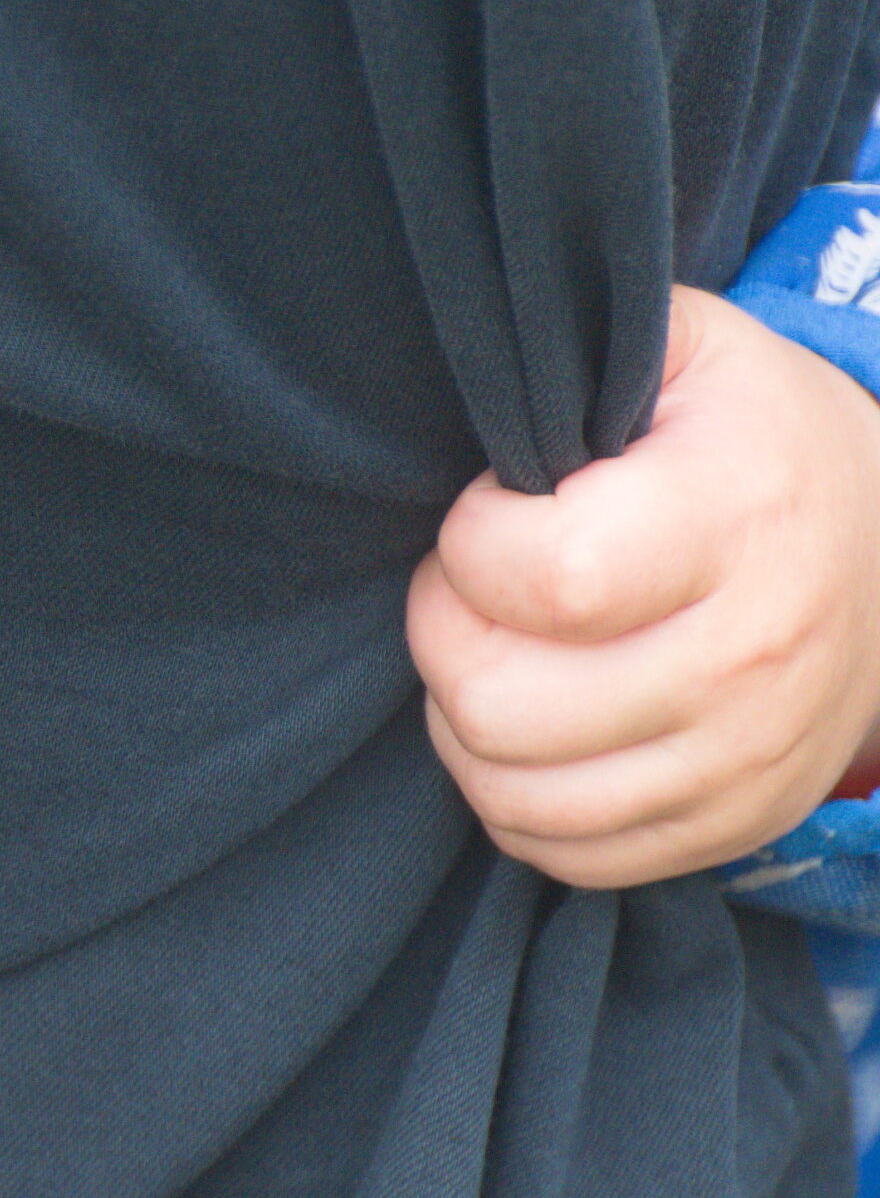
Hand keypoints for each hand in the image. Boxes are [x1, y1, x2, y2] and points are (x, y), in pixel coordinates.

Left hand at [407, 285, 879, 886]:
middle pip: (503, 705)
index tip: (487, 515)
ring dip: (464, 722)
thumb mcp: (685, 347)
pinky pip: (566, 854)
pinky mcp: (735, 824)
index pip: (546, 579)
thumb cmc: (748, 433)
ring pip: (517, 793)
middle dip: (444, 634)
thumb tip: (470, 368)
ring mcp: (748, 758)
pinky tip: (528, 725)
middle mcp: (753, 655)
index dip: (470, 545)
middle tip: (467, 588)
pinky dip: (514, 798)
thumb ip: (575, 344)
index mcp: (737, 517)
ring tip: (492, 651)